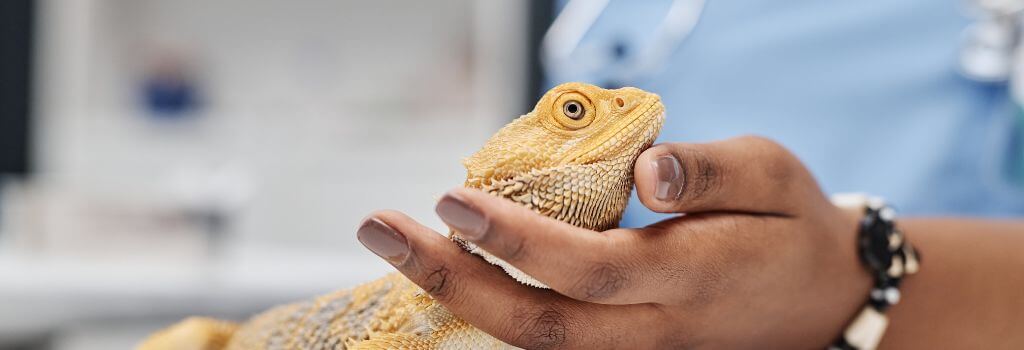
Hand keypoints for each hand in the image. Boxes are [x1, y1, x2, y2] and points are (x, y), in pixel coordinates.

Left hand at [357, 136, 872, 348]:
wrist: (822, 297)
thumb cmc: (789, 223)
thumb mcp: (772, 174)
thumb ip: (710, 172)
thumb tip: (646, 169)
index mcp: (690, 277)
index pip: (588, 268)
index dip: (516, 240)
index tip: (452, 200)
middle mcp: (654, 328)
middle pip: (538, 324)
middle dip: (451, 278)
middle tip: (379, 228)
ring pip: (534, 342)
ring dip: (458, 295)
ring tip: (398, 245)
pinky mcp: (627, 349)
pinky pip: (547, 340)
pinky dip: (491, 307)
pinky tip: (448, 268)